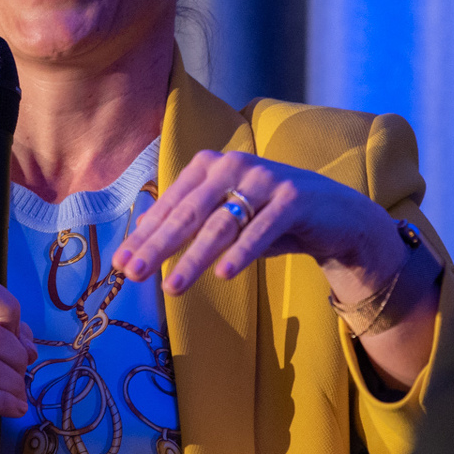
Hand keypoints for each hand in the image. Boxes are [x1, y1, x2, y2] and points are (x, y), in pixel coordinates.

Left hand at [111, 150, 404, 296]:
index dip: (144, 235)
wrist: (333, 214)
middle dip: (158, 246)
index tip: (121, 263)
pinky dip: (241, 253)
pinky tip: (223, 274)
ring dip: (194, 258)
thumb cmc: (268, 217)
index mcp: (210, 166)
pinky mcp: (293, 198)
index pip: (170, 204)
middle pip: (188, 213)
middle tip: (134, 274)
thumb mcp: (225, 217)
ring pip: (221, 224)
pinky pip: (262, 230)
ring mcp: (265, 179)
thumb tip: (140, 241)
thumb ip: (189, 223)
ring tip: (172, 287)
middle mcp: (234, 165)